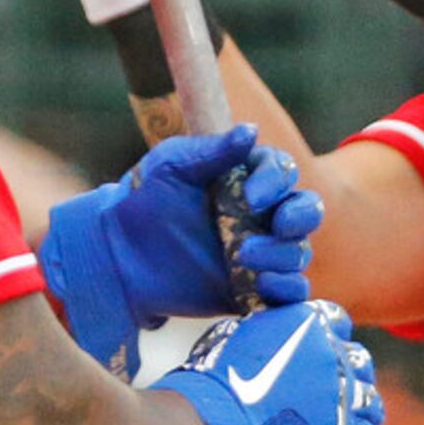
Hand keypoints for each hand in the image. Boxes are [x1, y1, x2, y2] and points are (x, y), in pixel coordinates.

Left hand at [39, 125, 320, 378]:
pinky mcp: (252, 290)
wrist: (117, 254)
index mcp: (246, 178)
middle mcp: (261, 215)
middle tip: (279, 224)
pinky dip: (287, 291)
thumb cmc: (143, 198)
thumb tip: (251, 130)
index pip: (282, 172)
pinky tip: (262, 285)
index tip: (250, 198)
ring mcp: (260, 253)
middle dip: (300, 216)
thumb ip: (213, 151)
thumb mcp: (172, 166)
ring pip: (297, 252)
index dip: (275, 182)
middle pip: (305, 210)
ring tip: (243, 258)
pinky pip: (289, 294)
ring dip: (281, 255)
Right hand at [158, 300, 381, 424]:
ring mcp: (343, 394)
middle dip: (349, 374)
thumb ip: (266, 331)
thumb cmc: (214, 384)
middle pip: (358, 360)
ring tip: (352, 421)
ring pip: (369, 399)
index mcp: (307, 323)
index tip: (324, 352)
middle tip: (339, 390)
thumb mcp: (236, 337)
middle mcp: (332, 353)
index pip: (337, 321)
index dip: (331, 338)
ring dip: (362, 410)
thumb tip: (268, 334)